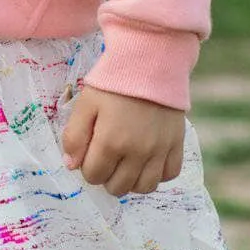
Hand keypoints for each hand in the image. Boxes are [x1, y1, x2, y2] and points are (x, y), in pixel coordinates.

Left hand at [60, 83, 184, 196]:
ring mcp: (160, 151)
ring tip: (125, 164)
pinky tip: (147, 160)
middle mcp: (138, 153)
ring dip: (131, 181)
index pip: (94, 176)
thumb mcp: (86, 103)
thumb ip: (74, 136)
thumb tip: (71, 165)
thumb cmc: (113, 82)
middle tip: (106, 159)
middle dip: (106, 177)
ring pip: (145, 187)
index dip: (87, 167)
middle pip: (118, 187)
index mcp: (111, 143)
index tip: (89, 152)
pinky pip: (169, 174)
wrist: (150, 62)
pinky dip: (157, 173)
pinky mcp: (177, 144)